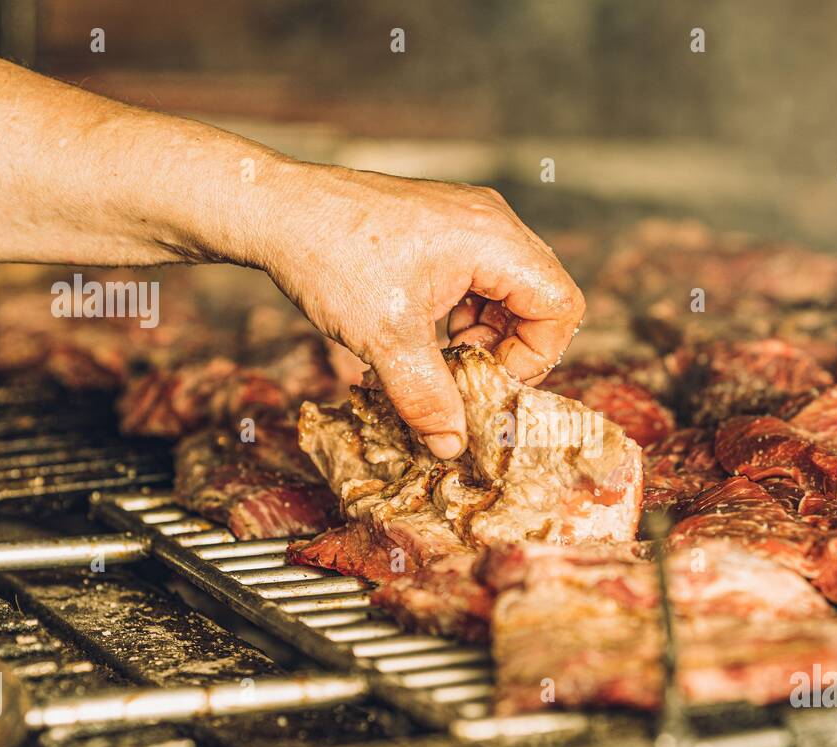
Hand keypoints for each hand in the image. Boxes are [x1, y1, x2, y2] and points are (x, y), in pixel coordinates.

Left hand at [252, 163, 584, 458]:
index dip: (536, 355)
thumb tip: (453, 446)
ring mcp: (467, 219)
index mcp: (491, 239)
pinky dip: (468, 312)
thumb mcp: (385, 341)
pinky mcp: (444, 226)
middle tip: (469, 372)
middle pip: (542, 296)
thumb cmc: (331, 258)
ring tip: (446, 354)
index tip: (489, 379)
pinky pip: (482, 276)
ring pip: (513, 288)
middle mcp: (490, 221)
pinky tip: (429, 331)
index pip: (560, 304)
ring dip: (489, 332)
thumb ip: (428, 398)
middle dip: (513, 346)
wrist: (275, 210)